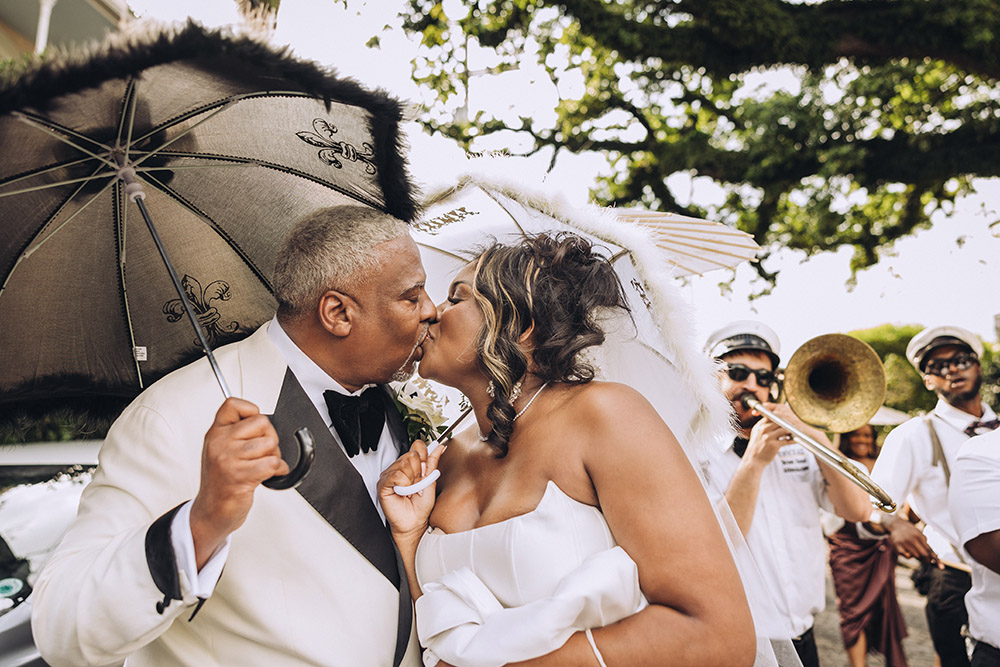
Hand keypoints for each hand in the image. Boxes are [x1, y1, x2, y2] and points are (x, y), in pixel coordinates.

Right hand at [190, 398, 287, 567]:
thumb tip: (263, 420)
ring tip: (264, 466)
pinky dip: (279, 470)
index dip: (252, 410)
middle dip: (270, 437)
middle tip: (263, 453)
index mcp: (215, 433)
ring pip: (270, 443)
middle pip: (262, 422)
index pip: (233, 404)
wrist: (211, 512)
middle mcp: (220, 443)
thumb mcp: (220, 450)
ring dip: (275, 456)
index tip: (255, 426)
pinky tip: (270, 476)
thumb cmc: (221, 482)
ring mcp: (229, 459)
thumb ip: (237, 433)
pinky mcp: (240, 476)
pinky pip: (273, 463)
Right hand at [378, 441, 445, 542]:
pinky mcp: (383, 484)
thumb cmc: (421, 506)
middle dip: (418, 472)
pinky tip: (403, 492)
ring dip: (411, 480)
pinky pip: (396, 475)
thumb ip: (433, 462)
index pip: (417, 446)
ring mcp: (390, 475)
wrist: (415, 522)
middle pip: (412, 455)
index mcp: (410, 465)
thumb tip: (439, 448)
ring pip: (404, 464)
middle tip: (417, 485)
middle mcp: (399, 468)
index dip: (424, 459)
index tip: (425, 473)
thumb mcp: (431, 481)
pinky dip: (403, 485)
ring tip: (410, 490)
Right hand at [744, 403, 797, 465]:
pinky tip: (795, 440)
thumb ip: (763, 427)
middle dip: (787, 423)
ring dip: (790, 431)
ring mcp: (768, 437)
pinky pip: (787, 440)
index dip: (780, 417)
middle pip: (779, 421)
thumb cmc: (756, 447)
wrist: (753, 460)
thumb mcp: (756, 434)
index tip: (786, 419)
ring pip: (784, 430)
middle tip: (794, 424)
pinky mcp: (774, 445)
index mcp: (759, 426)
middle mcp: (763, 430)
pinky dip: (792, 440)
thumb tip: (775, 420)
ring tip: (794, 432)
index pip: (771, 416)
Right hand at [886, 517, 937, 563]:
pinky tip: (906, 551)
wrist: (896, 525)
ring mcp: (905, 542)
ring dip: (917, 556)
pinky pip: (907, 556)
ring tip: (914, 551)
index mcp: (920, 536)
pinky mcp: (898, 546)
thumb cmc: (911, 533)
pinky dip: (909, 556)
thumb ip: (927, 546)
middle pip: (924, 555)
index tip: (942, 567)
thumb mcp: (920, 536)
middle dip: (927, 560)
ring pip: (916, 556)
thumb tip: (935, 558)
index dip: (936, 559)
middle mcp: (912, 539)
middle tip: (927, 561)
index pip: (930, 550)